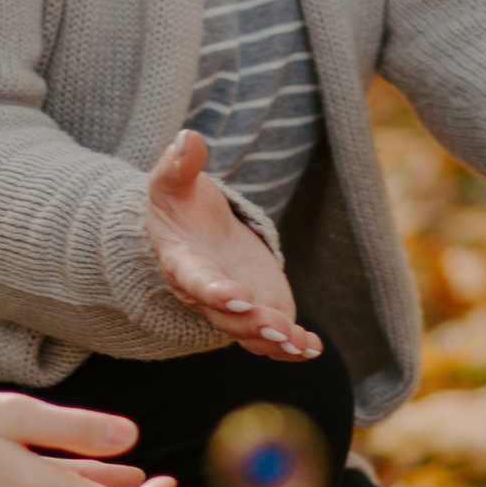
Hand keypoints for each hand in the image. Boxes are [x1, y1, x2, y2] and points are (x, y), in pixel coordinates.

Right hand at [147, 129, 320, 361]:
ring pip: (249, 334)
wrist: (191, 226)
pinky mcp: (258, 309)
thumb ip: (180, 164)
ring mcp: (234, 306)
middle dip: (252, 324)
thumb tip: (188, 138)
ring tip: (300, 343)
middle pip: (225, 317)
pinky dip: (291, 347)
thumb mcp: (173, 179)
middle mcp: (206, 294)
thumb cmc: (179, 202)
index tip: (238, 298)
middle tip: (279, 328)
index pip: (196, 281)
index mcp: (183, 262)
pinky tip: (312, 348)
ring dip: (274, 342)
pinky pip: (270, 337)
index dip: (216, 292)